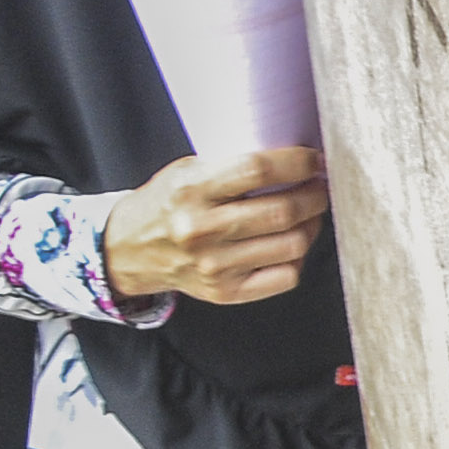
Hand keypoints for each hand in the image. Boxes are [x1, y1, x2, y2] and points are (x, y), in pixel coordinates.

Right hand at [101, 148, 330, 306]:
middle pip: (283, 211)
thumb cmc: (167, 203)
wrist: (128, 249)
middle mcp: (201, 231)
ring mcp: (214, 266)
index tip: (315, 158)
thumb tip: (295, 155)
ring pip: (292, 245)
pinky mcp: (224, 292)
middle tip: (320, 185)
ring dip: (312, 224)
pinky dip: (298, 257)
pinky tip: (291, 243)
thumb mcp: (188, 171)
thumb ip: (233, 164)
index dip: (298, 162)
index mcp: (191, 191)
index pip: (257, 170)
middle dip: (315, 194)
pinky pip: (285, 276)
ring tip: (310, 212)